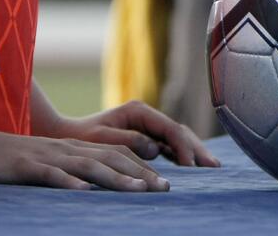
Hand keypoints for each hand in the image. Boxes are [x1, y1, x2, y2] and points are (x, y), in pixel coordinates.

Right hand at [0, 126, 173, 191]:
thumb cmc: (13, 163)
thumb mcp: (49, 165)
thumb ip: (73, 173)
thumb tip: (98, 191)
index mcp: (75, 149)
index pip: (116, 155)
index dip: (142, 167)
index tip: (164, 182)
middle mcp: (67, 150)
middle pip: (111, 158)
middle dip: (140, 173)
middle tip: (165, 187)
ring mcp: (47, 157)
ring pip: (88, 165)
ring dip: (116, 178)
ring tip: (139, 190)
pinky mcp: (25, 167)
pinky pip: (50, 175)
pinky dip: (68, 183)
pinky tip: (84, 193)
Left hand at [35, 99, 219, 168]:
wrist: (63, 136)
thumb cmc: (79, 139)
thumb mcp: (102, 139)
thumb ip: (130, 141)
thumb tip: (157, 150)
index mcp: (139, 111)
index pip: (171, 129)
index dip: (184, 147)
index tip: (192, 166)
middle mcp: (146, 116)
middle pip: (180, 131)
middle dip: (197, 149)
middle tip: (214, 167)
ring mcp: (147, 126)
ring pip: (177, 138)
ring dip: (193, 152)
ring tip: (211, 167)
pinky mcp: (144, 137)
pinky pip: (169, 146)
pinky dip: (182, 155)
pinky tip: (193, 167)